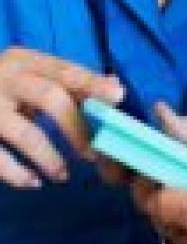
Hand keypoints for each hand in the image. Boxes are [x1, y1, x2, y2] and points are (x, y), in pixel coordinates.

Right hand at [0, 46, 123, 187]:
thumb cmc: (1, 87)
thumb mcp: (31, 76)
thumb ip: (69, 82)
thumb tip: (115, 88)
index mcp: (24, 60)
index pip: (66, 71)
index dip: (93, 84)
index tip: (118, 97)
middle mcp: (4, 77)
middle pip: (51, 98)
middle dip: (77, 127)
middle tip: (93, 152)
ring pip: (25, 133)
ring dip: (49, 158)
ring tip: (64, 175)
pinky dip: (16, 173)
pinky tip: (33, 183)